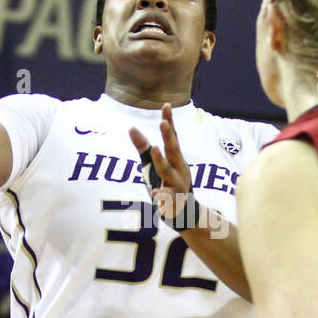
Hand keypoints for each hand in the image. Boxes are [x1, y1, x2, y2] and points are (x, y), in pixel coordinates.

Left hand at [129, 104, 192, 224]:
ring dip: (161, 160)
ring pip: (168, 172)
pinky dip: (162, 196)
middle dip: (168, 136)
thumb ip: (143, 147)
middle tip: (163, 122)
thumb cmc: (170, 183)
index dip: (169, 121)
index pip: (172, 137)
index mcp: (175, 159)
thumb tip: (131, 127)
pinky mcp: (173, 202)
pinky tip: (155, 194)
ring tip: (154, 149)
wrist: (186, 213)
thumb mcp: (157, 164)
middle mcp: (179, 169)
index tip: (166, 105)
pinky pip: (167, 199)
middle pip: (173, 150)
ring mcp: (177, 185)